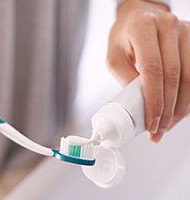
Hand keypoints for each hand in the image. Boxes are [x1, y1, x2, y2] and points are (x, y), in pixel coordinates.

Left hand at [107, 0, 189, 141]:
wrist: (138, 17)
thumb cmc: (123, 37)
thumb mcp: (114, 57)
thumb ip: (126, 79)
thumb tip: (140, 106)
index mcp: (143, 27)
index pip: (153, 70)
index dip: (154, 101)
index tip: (151, 122)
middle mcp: (167, 26)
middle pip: (174, 77)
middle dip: (167, 110)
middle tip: (159, 130)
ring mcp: (184, 31)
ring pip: (189, 77)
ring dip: (180, 107)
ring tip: (167, 124)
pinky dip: (187, 96)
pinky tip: (178, 109)